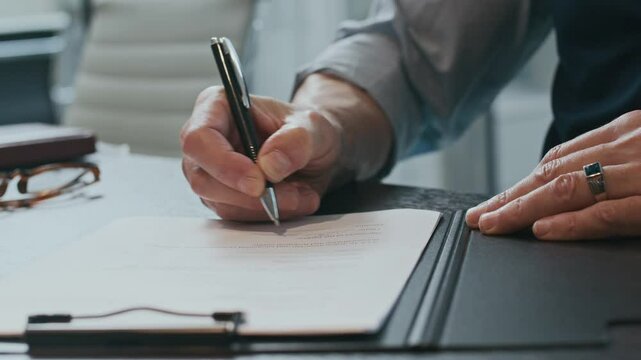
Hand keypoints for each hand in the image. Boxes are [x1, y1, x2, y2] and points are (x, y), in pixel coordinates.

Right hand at [181, 88, 338, 220]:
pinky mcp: (223, 197)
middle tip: (291, 196)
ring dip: (264, 207)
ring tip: (301, 195)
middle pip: (203, 179)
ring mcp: (211, 172)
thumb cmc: (306, 129)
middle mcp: (206, 141)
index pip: (199, 139)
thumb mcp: (313, 126)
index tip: (258, 183)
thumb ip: (297, 140)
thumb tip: (270, 165)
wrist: (316, 151)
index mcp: (217, 107)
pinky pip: (237, 216)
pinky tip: (294, 201)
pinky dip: (268, 214)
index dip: (224, 164)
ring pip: (221, 203)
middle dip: (249, 196)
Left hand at [466, 110, 640, 239]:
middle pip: (554, 173)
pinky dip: (572, 222)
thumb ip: (622, 163)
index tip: (498, 200)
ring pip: (568, 190)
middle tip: (477, 216)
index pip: (562, 157)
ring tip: (491, 225)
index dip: (525, 182)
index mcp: (628, 132)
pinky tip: (541, 231)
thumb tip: (589, 180)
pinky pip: (608, 212)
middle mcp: (628, 146)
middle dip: (510, 197)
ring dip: (523, 209)